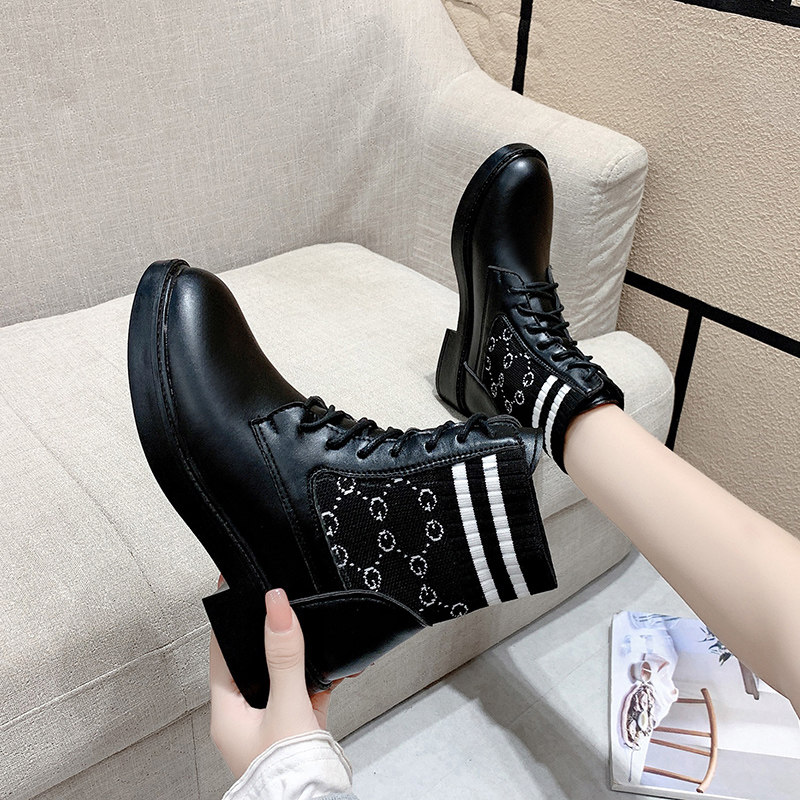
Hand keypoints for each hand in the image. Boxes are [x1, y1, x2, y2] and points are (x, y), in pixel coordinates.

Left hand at [208, 578, 339, 778]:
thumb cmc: (289, 775)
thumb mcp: (286, 707)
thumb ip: (284, 657)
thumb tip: (276, 607)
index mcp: (228, 713)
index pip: (221, 653)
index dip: (230, 620)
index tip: (236, 590)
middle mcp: (246, 717)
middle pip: (253, 660)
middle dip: (270, 633)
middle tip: (279, 602)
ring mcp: (272, 721)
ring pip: (282, 674)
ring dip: (299, 654)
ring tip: (310, 627)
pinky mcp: (298, 727)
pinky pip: (307, 691)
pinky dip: (321, 676)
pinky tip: (336, 664)